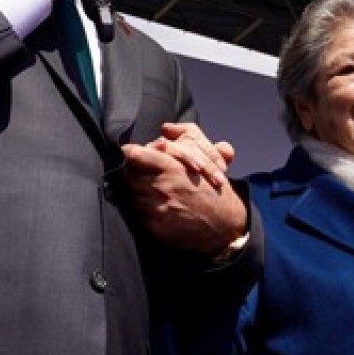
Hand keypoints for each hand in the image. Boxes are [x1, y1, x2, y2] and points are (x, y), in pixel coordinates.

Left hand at [122, 123, 246, 254]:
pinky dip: (142, 211)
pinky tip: (153, 210)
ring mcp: (156, 208)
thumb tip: (166, 127)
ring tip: (149, 193)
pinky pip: (137, 215)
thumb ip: (186, 137)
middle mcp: (161, 186)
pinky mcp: (154, 227)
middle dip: (132, 174)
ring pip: (131, 195)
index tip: (130, 154)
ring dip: (136, 193)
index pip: (134, 155)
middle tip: (141, 175)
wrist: (224, 225)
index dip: (129, 153)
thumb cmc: (213, 190)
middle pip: (128, 175)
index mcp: (172, 167)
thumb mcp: (205, 158)